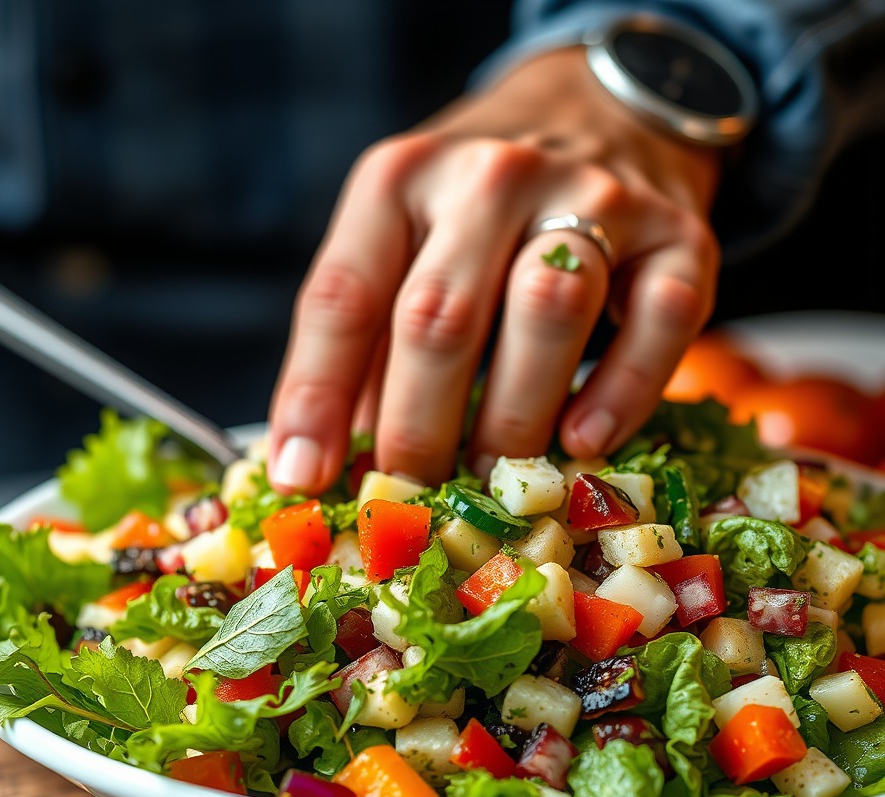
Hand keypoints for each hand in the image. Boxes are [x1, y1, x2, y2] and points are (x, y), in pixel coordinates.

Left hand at [267, 46, 721, 492]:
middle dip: (417, 429)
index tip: (305, 478)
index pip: (343, 297)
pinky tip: (584, 443)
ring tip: (493, 477)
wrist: (601, 109)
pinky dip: (620, 394)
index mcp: (400, 180)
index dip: (315, 397)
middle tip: (410, 498)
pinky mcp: (679, 234)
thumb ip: (363, 343)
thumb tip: (323, 460)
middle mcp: (491, 177)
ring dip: (513, 418)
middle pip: (440, 319)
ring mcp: (593, 197)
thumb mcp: (402, 245)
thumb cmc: (476, 211)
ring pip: (546, 314)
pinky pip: (659, 321)